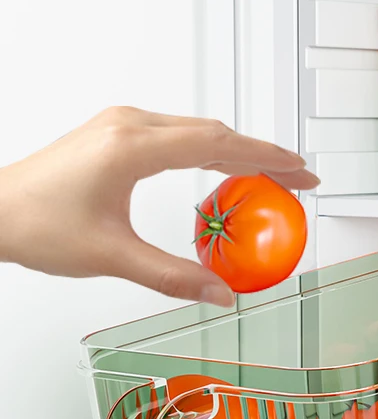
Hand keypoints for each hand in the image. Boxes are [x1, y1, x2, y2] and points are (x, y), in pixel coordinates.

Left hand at [0, 106, 318, 306]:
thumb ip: (172, 276)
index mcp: (132, 146)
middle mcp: (130, 126)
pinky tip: (224, 169)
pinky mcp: (117, 135)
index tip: (300, 172)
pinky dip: (213, 151)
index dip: (266, 158)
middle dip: (263, 154)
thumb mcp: (112, 256)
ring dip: (239, 150)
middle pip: (216, 131)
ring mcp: (122, 126)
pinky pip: (180, 134)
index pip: (218, 144)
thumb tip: (220, 293)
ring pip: (199, 130)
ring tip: (272, 175)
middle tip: (299, 178)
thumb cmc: (36, 224)